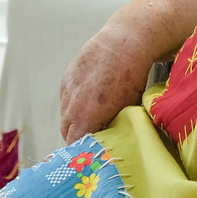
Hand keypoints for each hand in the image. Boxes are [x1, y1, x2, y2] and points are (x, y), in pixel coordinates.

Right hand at [57, 25, 155, 143]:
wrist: (124, 43)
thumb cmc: (131, 78)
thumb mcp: (126, 108)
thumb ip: (113, 127)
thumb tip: (111, 140)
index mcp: (86, 118)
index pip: (75, 145)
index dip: (82, 151)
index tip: (91, 154)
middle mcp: (72, 106)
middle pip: (66, 132)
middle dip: (77, 138)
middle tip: (91, 140)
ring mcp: (67, 91)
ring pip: (65, 114)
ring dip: (74, 119)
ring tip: (91, 117)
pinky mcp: (66, 78)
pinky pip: (65, 98)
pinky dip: (73, 103)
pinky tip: (88, 98)